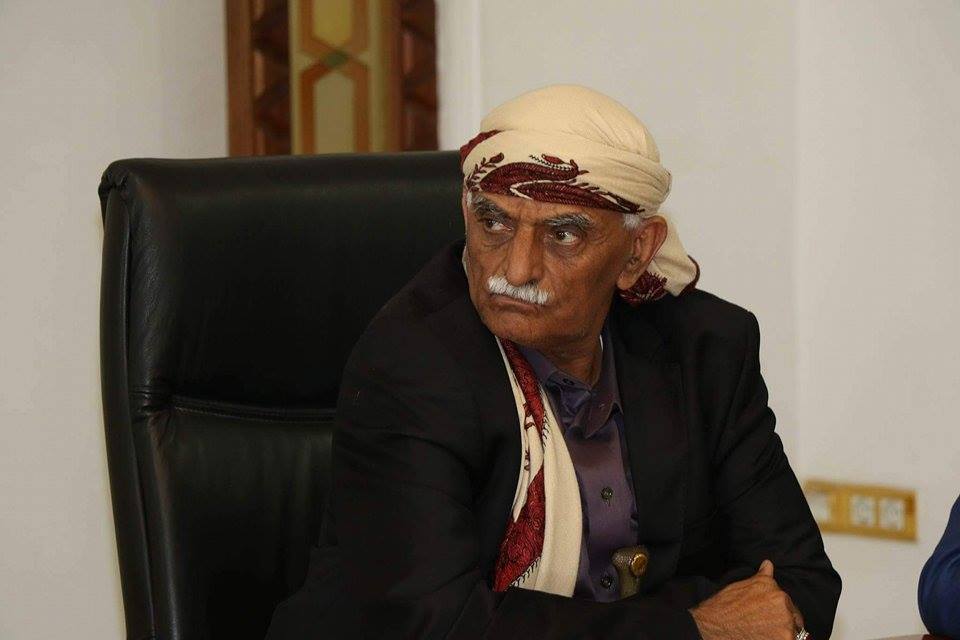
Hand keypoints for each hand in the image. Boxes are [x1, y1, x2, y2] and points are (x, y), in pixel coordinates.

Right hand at [689, 560, 804, 639]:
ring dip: (781, 634)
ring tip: (762, 632)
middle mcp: (784, 608)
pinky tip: (763, 637)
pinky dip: (778, 639)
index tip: (770, 618)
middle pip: (795, 620)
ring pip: (793, 634)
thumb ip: (763, 577)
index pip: (791, 606)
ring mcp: (785, 628)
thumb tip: (768, 564)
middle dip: (783, 624)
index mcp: (778, 592)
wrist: (712, 624)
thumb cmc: (725, 606)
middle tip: (765, 626)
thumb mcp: (744, 585)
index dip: (781, 613)